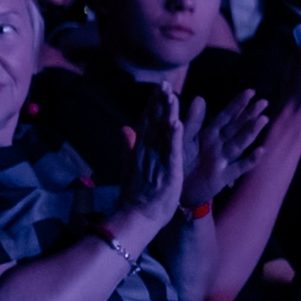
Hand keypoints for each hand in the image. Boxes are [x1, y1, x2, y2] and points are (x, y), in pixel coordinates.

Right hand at [118, 85, 185, 226]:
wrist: (137, 218)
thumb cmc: (136, 196)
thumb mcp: (129, 167)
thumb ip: (127, 146)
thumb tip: (123, 128)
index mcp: (139, 150)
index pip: (146, 121)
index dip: (152, 103)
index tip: (158, 87)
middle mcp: (146, 151)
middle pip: (153, 122)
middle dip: (158, 102)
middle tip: (164, 83)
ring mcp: (156, 160)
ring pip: (161, 132)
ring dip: (166, 113)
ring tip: (171, 95)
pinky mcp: (168, 171)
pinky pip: (171, 151)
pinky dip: (173, 137)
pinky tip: (177, 122)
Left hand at [179, 89, 268, 208]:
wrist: (176, 190)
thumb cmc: (179, 162)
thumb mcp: (182, 139)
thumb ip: (192, 121)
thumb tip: (200, 97)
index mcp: (208, 135)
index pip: (225, 117)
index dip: (237, 104)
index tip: (250, 91)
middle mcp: (218, 146)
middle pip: (236, 128)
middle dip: (250, 115)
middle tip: (264, 101)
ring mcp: (223, 160)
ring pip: (239, 144)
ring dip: (251, 132)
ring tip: (263, 119)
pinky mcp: (223, 177)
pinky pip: (239, 168)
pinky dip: (249, 160)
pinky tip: (261, 150)